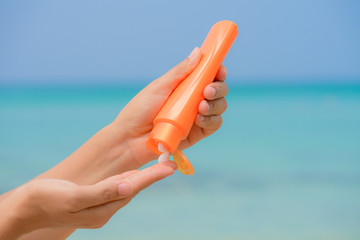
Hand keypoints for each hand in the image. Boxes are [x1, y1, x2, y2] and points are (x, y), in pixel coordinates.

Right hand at [0, 162, 175, 239]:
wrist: (27, 209)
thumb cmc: (48, 200)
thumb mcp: (74, 197)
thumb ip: (102, 192)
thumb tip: (128, 187)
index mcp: (102, 210)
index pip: (133, 189)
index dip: (152, 177)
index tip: (169, 167)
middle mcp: (105, 210)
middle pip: (133, 189)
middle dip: (152, 176)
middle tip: (169, 163)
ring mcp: (100, 207)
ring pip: (126, 188)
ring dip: (142, 177)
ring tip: (158, 166)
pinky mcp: (94, 201)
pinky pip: (116, 188)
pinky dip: (128, 178)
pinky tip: (134, 173)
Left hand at [113, 47, 228, 165]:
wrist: (130, 138)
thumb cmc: (141, 110)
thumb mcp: (160, 86)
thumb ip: (181, 71)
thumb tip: (198, 51)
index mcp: (185, 86)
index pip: (208, 76)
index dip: (217, 71)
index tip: (219, 69)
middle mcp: (193, 100)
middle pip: (218, 90)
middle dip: (219, 88)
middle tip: (208, 90)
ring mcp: (197, 117)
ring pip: (219, 107)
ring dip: (215, 104)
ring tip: (201, 106)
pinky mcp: (197, 133)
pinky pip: (213, 125)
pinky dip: (211, 120)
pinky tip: (199, 119)